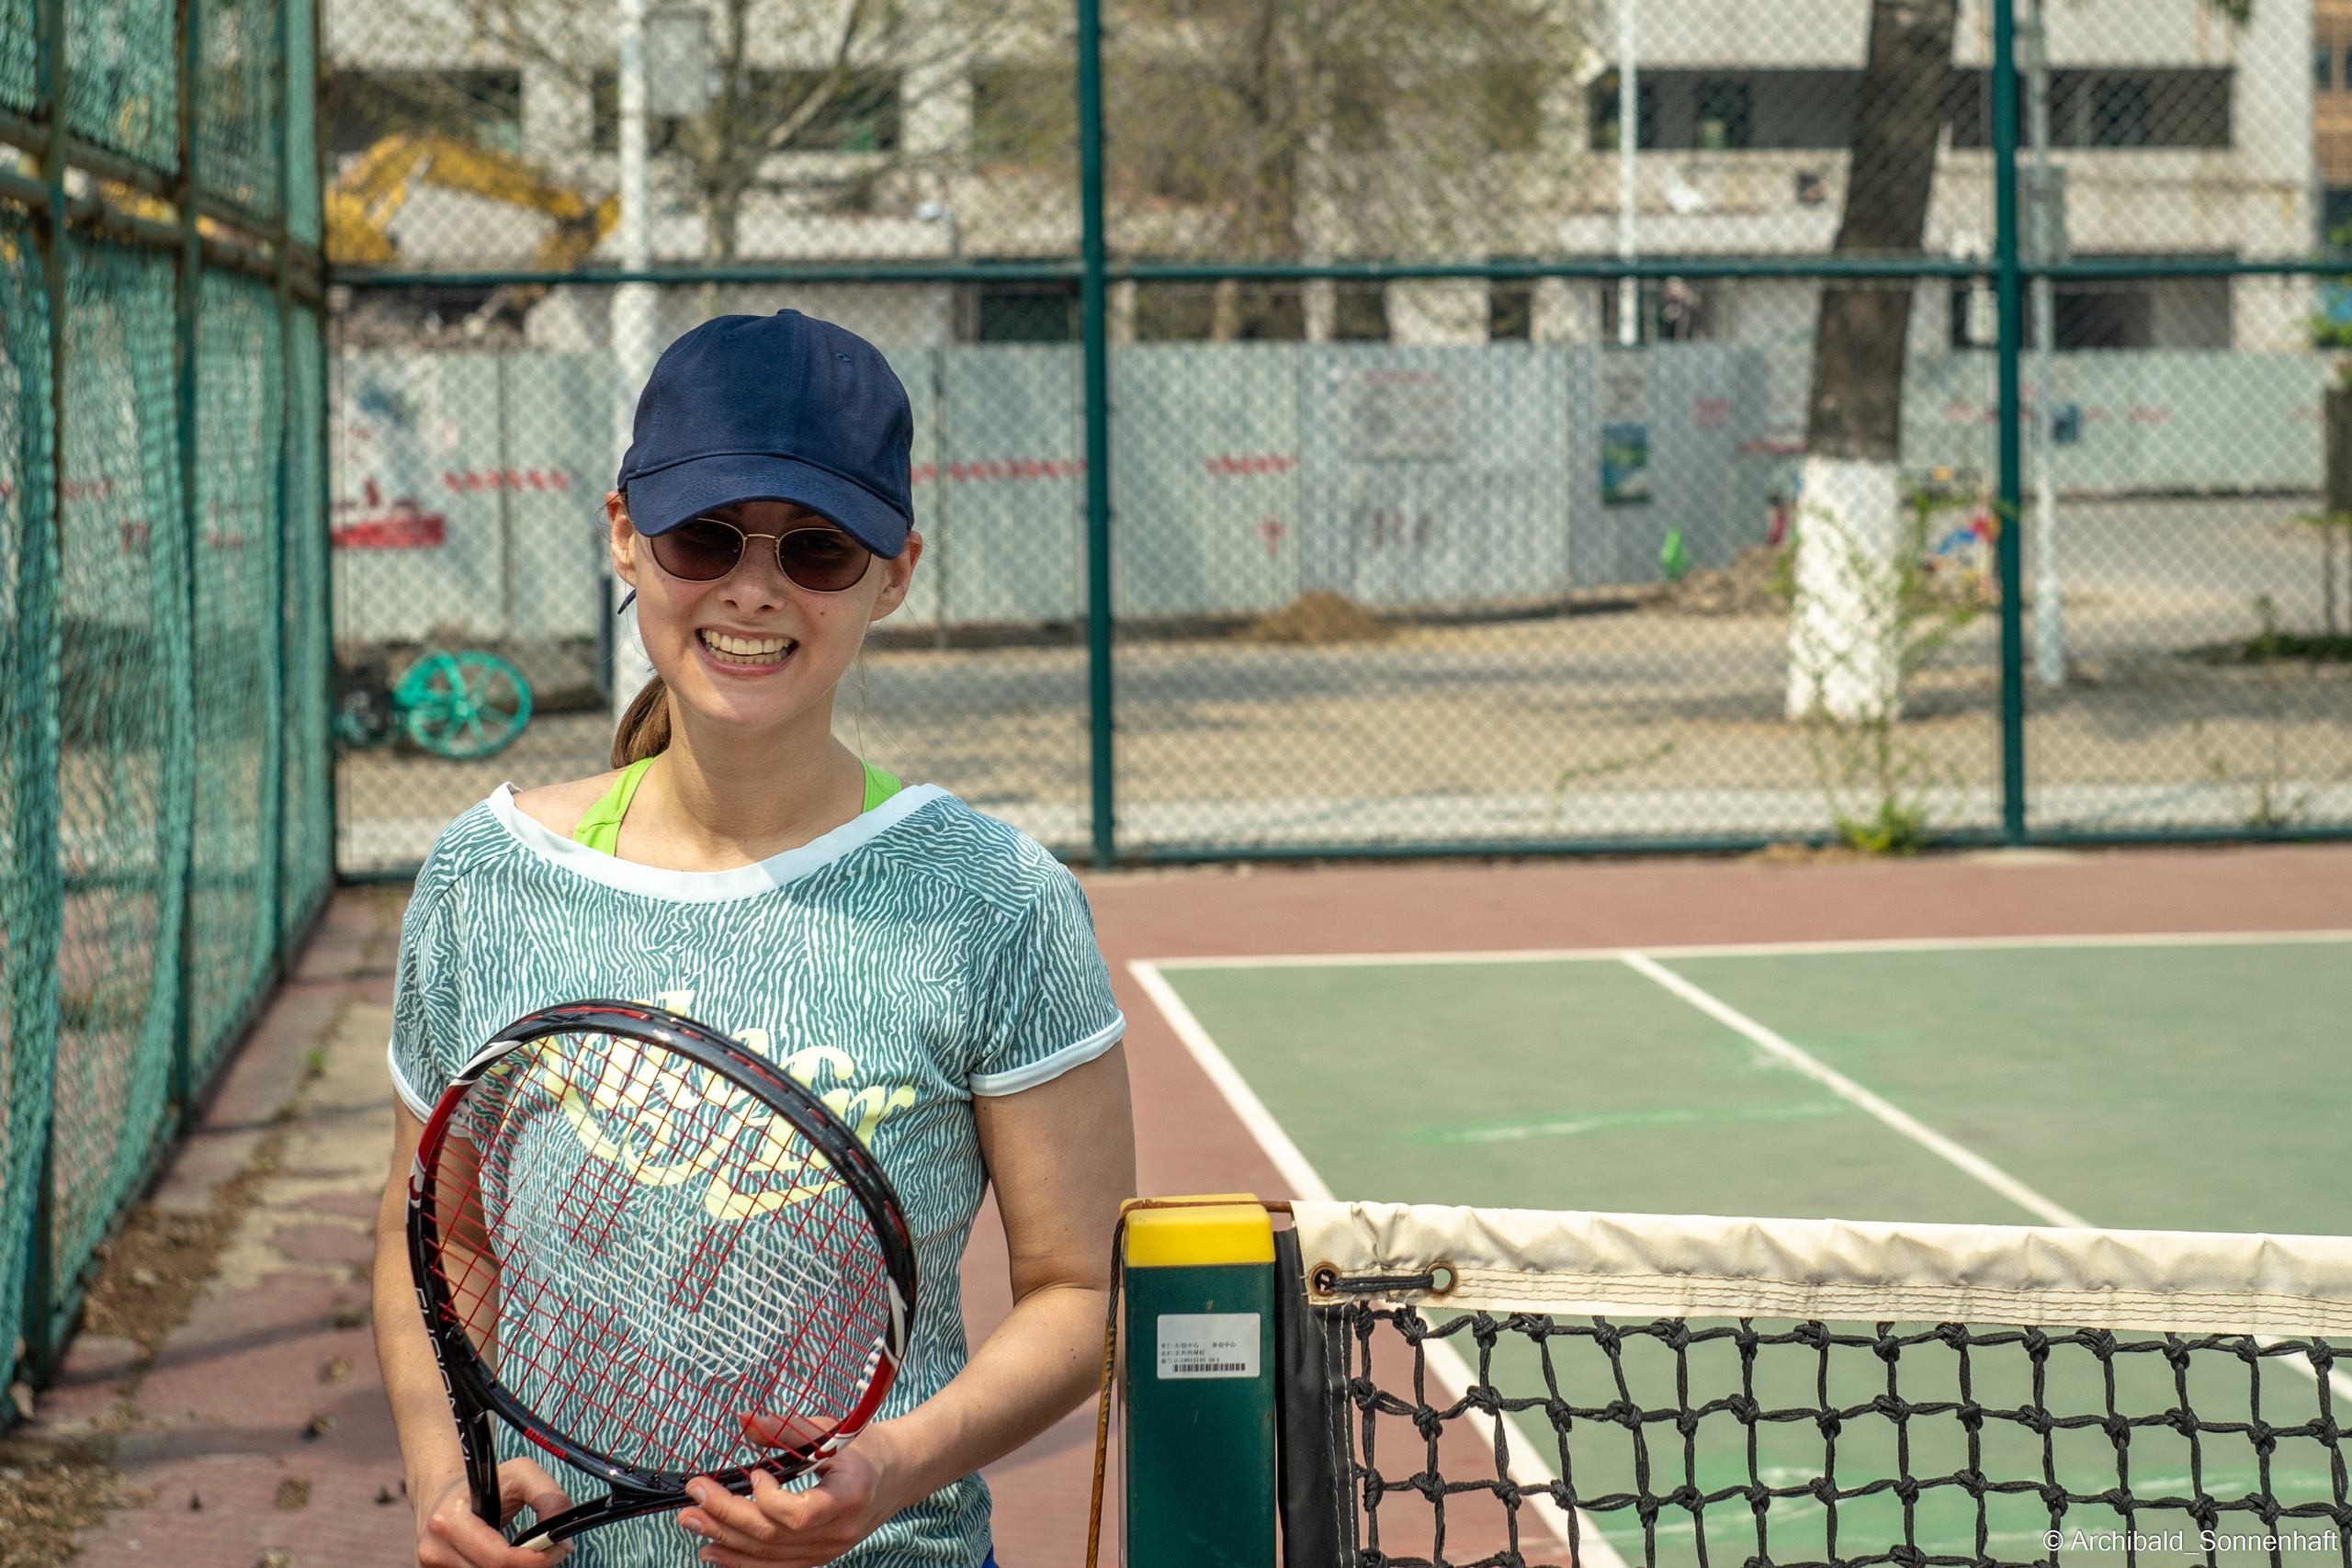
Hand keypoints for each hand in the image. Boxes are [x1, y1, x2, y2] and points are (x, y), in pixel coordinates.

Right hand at [415, 1460, 574, 1567]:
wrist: (439, 1493)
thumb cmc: (483, 1483)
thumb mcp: (520, 1473)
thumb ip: (548, 1497)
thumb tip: (562, 1537)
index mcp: (450, 1521)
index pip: (499, 1559)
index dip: (535, 1560)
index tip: (556, 1549)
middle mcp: (435, 1550)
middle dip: (528, 1567)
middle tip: (545, 1551)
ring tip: (519, 1550)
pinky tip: (501, 1557)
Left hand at [676, 1439, 897, 1566]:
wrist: (898, 1473)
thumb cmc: (866, 1448)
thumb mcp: (832, 1431)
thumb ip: (787, 1429)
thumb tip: (743, 1420)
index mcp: (849, 1496)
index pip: (800, 1514)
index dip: (769, 1500)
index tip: (754, 1475)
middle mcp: (839, 1532)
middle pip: (774, 1536)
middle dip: (727, 1515)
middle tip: (695, 1497)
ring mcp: (828, 1550)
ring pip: (769, 1556)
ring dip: (725, 1539)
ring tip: (692, 1522)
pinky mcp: (818, 1557)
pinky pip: (775, 1565)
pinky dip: (741, 1559)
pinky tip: (714, 1548)